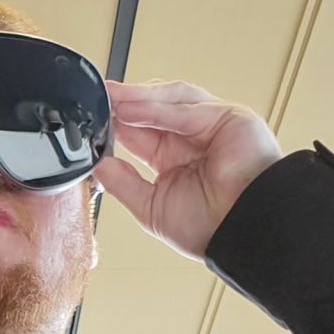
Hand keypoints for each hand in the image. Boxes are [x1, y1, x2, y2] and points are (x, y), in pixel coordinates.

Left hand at [93, 80, 282, 260]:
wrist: (241, 235)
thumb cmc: (210, 228)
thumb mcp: (150, 207)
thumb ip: (123, 183)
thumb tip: (97, 165)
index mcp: (173, 158)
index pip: (139, 130)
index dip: (115, 122)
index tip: (92, 119)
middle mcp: (191, 138)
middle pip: (153, 108)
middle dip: (124, 103)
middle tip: (98, 101)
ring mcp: (210, 124)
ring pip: (171, 100)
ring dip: (139, 98)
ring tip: (112, 99)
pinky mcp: (229, 117)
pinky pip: (187, 109)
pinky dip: (157, 108)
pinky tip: (132, 110)